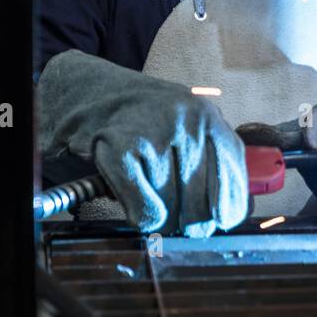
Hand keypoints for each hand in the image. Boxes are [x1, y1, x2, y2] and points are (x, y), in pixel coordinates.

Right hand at [38, 50, 249, 236]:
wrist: (84, 91)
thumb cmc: (140, 121)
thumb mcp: (186, 127)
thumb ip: (211, 161)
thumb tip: (232, 213)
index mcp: (208, 115)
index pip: (233, 176)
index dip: (228, 210)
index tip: (219, 224)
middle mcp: (187, 119)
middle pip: (201, 202)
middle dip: (189, 223)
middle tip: (177, 222)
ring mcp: (154, 130)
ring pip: (170, 209)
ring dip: (159, 218)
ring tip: (147, 196)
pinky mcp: (119, 146)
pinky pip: (144, 208)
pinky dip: (140, 217)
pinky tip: (134, 206)